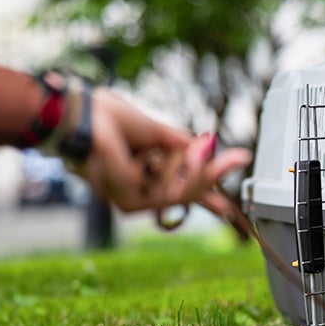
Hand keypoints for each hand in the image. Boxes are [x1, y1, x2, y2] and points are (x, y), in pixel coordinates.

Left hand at [71, 88, 250, 214]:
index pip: (180, 191)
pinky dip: (176, 171)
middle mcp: (137, 191)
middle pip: (186, 194)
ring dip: (196, 172)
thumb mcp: (158, 131)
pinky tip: (155, 154)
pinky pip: (169, 192)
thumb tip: (210, 147)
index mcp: (144, 174)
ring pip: (180, 195)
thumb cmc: (109, 119)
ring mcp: (132, 198)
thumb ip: (184, 145)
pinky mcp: (129, 200)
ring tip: (203, 149)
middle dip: (213, 176)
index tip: (227, 208)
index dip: (205, 198)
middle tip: (240, 157)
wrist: (84, 118)